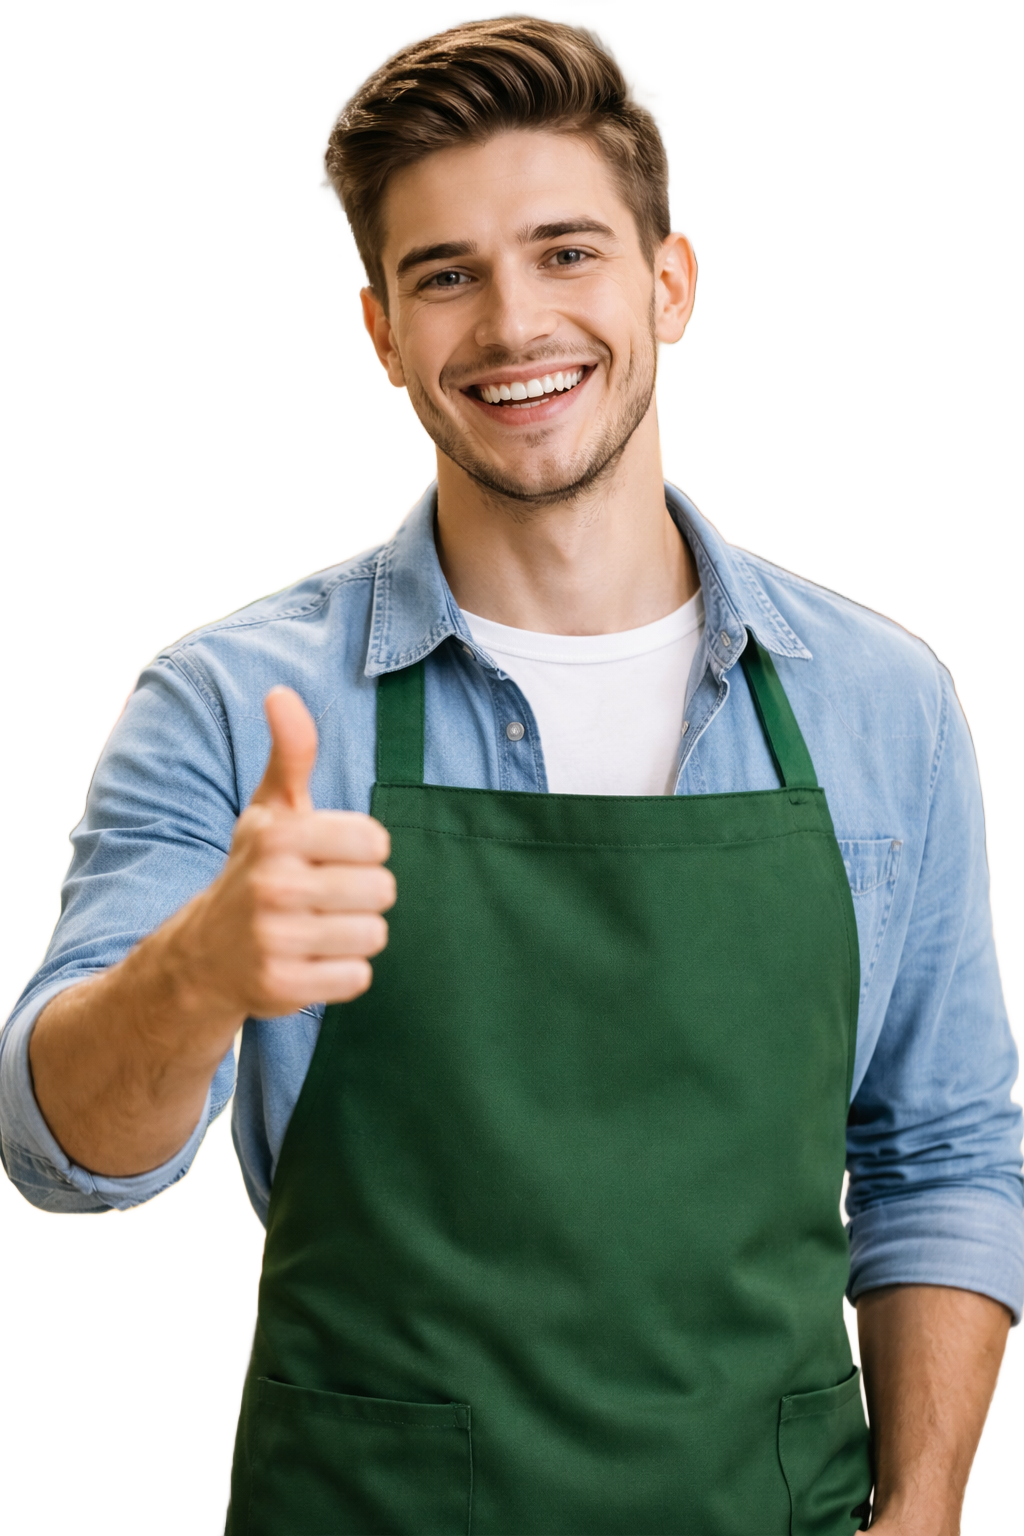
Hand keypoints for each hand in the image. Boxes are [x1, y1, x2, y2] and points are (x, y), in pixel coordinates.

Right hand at [178, 686, 395, 1017]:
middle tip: (326, 898)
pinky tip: (313, 961)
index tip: (332, 856)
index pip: (376, 841)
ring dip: (355, 934)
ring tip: (320, 928)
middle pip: (381, 890)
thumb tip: (282, 693)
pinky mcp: (282, 987)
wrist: (204, 954)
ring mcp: (275, 940)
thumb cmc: (255, 870)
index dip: (363, 851)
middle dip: (363, 895)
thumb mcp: (270, 809)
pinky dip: (344, 972)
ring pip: (374, 934)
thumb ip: (290, 753)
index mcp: (280, 836)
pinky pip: (358, 977)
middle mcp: (273, 886)